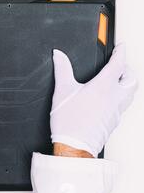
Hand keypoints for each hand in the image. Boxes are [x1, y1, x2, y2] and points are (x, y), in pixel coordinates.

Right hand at [50, 43, 137, 157]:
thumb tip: (59, 55)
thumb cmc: (69, 121)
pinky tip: (110, 99)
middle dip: (128, 69)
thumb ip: (62, 69)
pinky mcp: (114, 121)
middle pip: (132, 79)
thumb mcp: (62, 90)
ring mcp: (116, 110)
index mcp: (104, 86)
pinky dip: (121, 97)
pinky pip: (123, 105)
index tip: (121, 46)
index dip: (121, 52)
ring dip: (127, 83)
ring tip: (118, 80)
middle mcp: (115, 97)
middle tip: (120, 64)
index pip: (119, 64)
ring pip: (131, 93)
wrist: (74, 146)